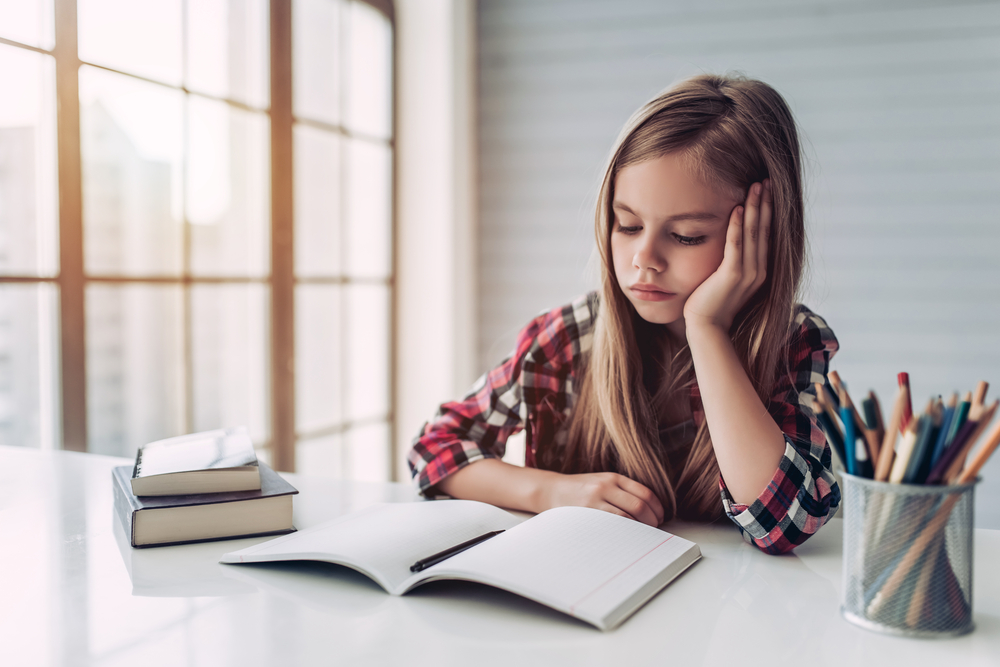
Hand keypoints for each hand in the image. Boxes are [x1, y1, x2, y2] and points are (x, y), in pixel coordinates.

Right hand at [542, 472, 663, 525]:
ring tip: (642, 535)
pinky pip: (611, 526)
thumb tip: (650, 510)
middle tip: (654, 529)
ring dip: (639, 529)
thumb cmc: (581, 489)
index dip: (658, 508)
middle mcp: (605, 486)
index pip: (645, 493)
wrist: (552, 490)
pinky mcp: (586, 514)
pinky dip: (623, 533)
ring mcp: (595, 500)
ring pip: (627, 517)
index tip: (661, 517)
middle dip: (652, 521)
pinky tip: (626, 537)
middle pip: (639, 506)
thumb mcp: (603, 481)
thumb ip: (624, 490)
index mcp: (613, 477)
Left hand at [683, 180, 771, 331]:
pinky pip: (736, 245)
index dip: (767, 211)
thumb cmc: (711, 303)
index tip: (766, 190)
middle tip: (765, 180)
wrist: (706, 327)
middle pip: (764, 229)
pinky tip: (737, 208)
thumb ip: (733, 261)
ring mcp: (748, 273)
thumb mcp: (726, 278)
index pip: (766, 234)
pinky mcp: (732, 276)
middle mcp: (759, 270)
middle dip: (765, 203)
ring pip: (754, 233)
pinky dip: (737, 226)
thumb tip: (731, 241)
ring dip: (755, 208)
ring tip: (756, 186)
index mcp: (759, 270)